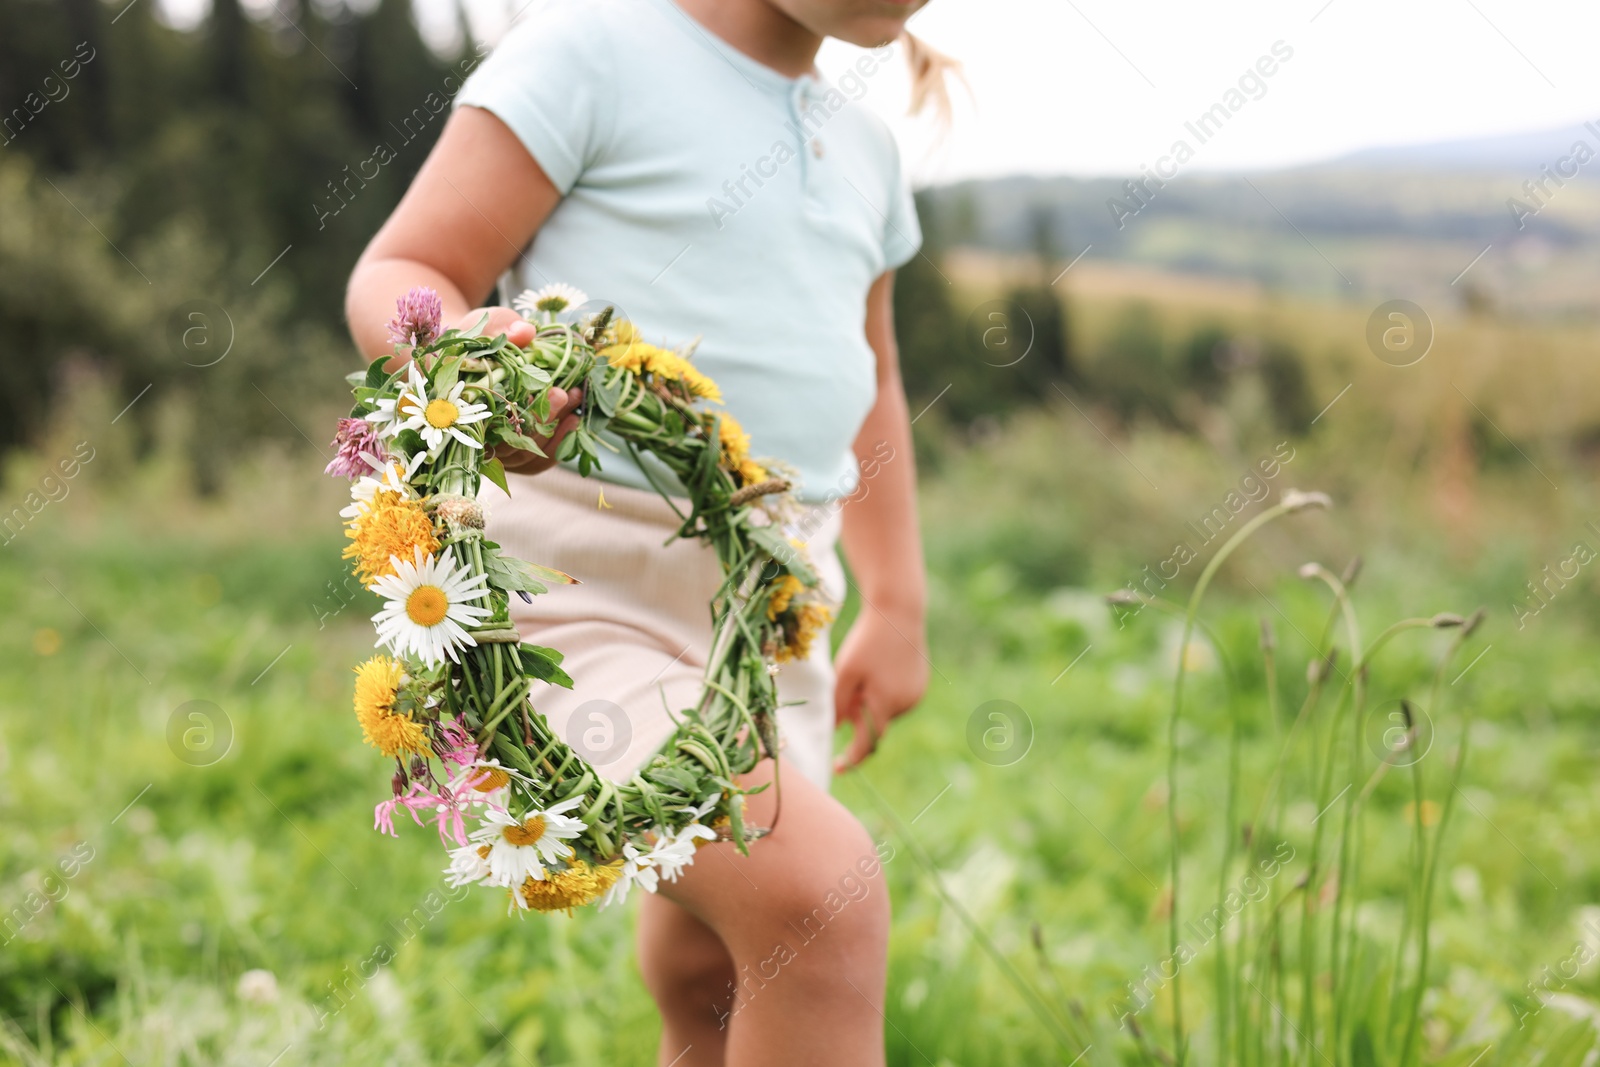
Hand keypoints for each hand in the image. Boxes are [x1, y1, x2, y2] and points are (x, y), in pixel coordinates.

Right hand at [453, 307, 583, 475]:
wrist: (475, 354)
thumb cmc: (477, 338)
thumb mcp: (486, 324)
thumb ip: (501, 327)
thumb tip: (525, 332)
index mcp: (451, 402)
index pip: (478, 418)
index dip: (506, 411)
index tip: (533, 392)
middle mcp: (469, 432)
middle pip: (503, 442)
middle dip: (537, 419)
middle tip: (562, 393)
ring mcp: (492, 448)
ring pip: (522, 453)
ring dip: (553, 429)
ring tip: (575, 397)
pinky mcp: (511, 455)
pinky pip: (535, 461)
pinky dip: (557, 443)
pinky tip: (575, 419)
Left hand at [832, 606, 929, 773]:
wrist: (898, 614)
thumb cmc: (866, 643)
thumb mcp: (844, 673)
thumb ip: (838, 705)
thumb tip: (835, 731)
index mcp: (884, 704)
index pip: (868, 743)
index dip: (852, 759)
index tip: (838, 768)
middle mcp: (904, 705)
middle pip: (876, 724)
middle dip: (859, 716)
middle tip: (849, 688)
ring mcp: (916, 696)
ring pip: (886, 712)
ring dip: (872, 704)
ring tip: (867, 672)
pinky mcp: (920, 686)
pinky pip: (897, 700)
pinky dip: (885, 694)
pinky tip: (881, 668)